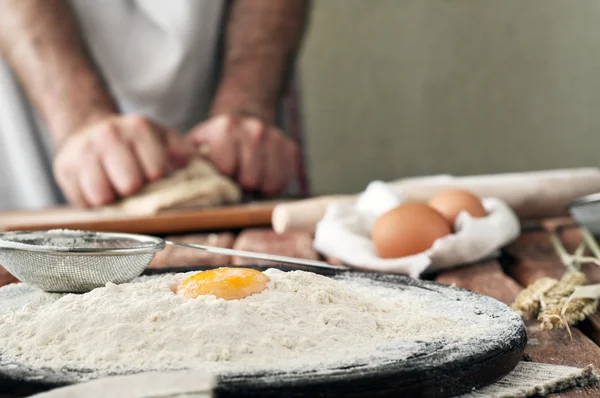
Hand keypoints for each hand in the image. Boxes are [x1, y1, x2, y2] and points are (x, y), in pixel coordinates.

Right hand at [53, 114, 191, 206]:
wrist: (91, 130)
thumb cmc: (136, 143)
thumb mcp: (164, 139)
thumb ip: (186, 151)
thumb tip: (202, 167)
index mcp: (139, 128)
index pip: (156, 171)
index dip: (158, 181)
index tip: (154, 178)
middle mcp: (109, 135)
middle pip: (130, 185)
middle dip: (136, 192)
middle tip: (134, 186)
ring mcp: (84, 151)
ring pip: (103, 196)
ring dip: (113, 200)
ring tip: (116, 190)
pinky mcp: (64, 168)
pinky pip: (82, 202)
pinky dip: (93, 203)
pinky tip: (99, 191)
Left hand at [187, 114, 298, 195]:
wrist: (241, 122)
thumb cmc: (216, 142)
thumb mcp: (196, 146)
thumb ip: (193, 162)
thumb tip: (191, 187)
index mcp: (227, 126)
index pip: (226, 169)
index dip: (223, 176)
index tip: (221, 172)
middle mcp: (255, 128)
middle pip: (250, 179)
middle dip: (241, 182)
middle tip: (236, 175)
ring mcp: (275, 137)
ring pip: (269, 182)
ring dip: (258, 184)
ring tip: (249, 175)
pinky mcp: (290, 147)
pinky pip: (284, 179)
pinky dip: (273, 182)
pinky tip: (263, 174)